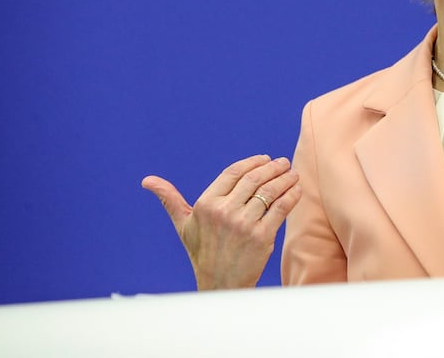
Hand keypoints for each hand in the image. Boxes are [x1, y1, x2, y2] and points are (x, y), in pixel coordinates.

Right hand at [142, 154, 301, 289]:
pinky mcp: (262, 236)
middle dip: (273, 167)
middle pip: (254, 178)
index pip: (233, 173)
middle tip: (283, 163)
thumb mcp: (183, 225)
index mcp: (206, 204)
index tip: (265, 159)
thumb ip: (170, 199)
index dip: (252, 162)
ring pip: (270, 191)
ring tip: (292, 174)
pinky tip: (296, 189)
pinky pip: (281, 208)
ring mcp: (244, 224)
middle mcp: (224, 212)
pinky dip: (291, 195)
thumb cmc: (201, 252)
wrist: (220, 284)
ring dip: (285, 178)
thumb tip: (147, 181)